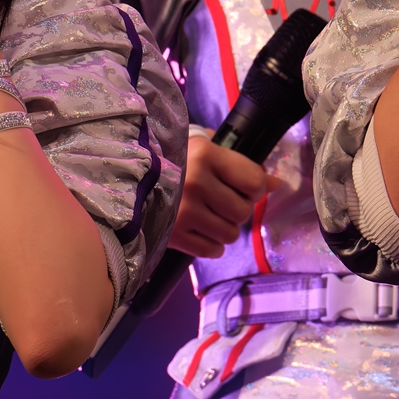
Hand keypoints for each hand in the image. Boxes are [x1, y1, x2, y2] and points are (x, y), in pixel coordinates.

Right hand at [172, 136, 278, 257]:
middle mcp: (196, 183)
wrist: (121, 177)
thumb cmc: (169, 158)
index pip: (254, 182)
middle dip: (238, 210)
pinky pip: (211, 250)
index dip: (256, 188)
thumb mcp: (202, 148)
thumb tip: (277, 184)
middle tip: (223, 203)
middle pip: (243, 211)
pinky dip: (211, 245)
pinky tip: (199, 231)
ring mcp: (184, 212)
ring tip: (209, 217)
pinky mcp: (172, 235)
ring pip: (230, 234)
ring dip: (225, 229)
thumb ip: (238, 164)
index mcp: (206, 155)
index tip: (246, 188)